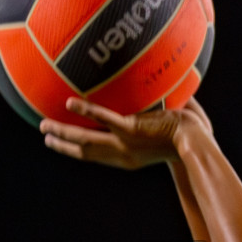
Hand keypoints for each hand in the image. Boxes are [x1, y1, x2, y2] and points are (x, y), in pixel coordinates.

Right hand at [39, 97, 211, 169]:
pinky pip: (104, 119)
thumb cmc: (191, 137)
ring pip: (86, 140)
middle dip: (63, 145)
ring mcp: (125, 143)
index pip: (97, 155)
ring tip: (43, 125)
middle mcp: (122, 154)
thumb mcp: (168, 127)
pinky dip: (86, 112)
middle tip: (45, 137)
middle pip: (84, 152)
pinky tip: (69, 104)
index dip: (77, 151)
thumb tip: (161, 84)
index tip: (62, 145)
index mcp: (128, 157)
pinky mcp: (131, 130)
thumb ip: (157, 110)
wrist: (198, 145)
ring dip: (63, 132)